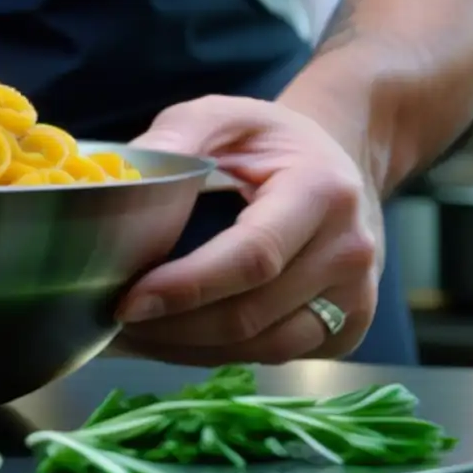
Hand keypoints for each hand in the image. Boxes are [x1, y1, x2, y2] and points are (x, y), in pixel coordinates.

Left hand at [114, 95, 382, 365]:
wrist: (337, 164)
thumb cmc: (267, 142)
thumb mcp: (221, 116)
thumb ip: (176, 137)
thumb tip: (127, 179)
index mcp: (322, 191)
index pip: (253, 257)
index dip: (187, 287)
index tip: (129, 301)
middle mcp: (349, 250)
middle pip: (252, 313)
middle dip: (174, 326)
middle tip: (116, 318)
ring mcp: (356, 295)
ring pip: (263, 348)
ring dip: (189, 349)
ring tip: (136, 332)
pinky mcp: (350, 325)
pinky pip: (275, 356)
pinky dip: (217, 356)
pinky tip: (175, 339)